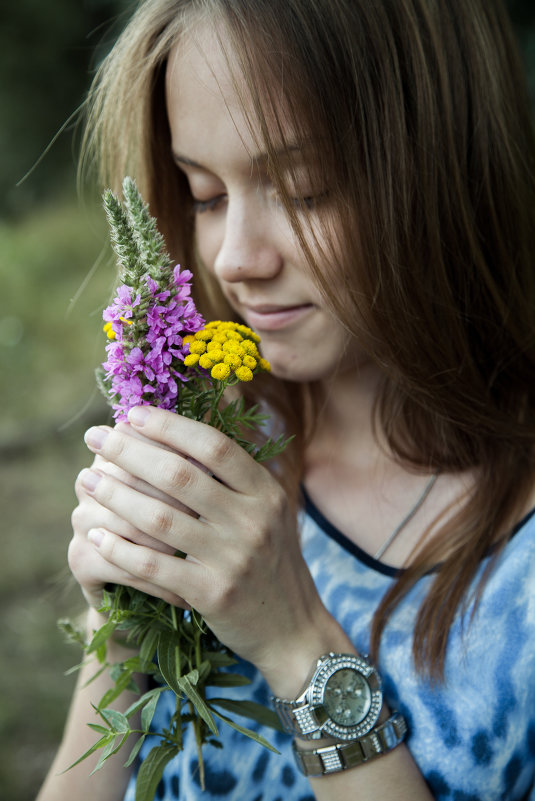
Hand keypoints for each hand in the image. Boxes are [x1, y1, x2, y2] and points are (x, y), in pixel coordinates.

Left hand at [78, 406, 343, 688]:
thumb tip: (193, 421)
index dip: (170, 426)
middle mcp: (253, 519)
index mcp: (265, 491)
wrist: (292, 628)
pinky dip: (120, 548)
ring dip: (116, 495)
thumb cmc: (270, 560)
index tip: (132, 414)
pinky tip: (96, 534)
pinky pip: (154, 567)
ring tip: (87, 478)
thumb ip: (238, 473)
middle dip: (129, 451)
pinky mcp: (213, 595)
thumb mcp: (269, 510)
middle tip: (96, 435)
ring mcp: (233, 558)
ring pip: (160, 518)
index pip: (213, 446)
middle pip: (180, 475)